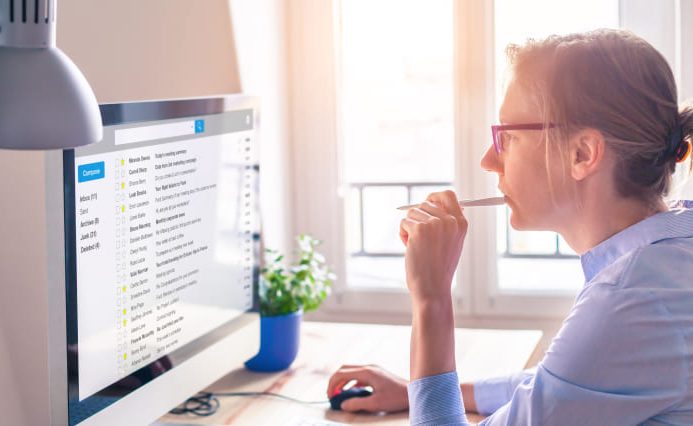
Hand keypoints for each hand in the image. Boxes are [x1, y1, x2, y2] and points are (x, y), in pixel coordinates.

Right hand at [326, 365, 408, 412]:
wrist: (413, 393)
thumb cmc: (397, 398)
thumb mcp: (375, 404)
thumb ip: (357, 404)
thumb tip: (343, 405)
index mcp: (367, 372)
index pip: (341, 373)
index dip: (332, 384)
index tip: (329, 396)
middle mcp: (369, 367)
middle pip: (344, 369)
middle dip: (335, 381)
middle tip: (331, 394)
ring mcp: (373, 369)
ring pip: (351, 371)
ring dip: (343, 382)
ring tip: (339, 394)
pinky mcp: (376, 374)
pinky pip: (359, 375)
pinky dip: (351, 383)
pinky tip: (352, 393)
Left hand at [399, 190, 467, 304]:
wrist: (433, 288)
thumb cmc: (439, 268)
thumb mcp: (452, 242)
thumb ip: (447, 222)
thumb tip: (432, 202)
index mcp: (461, 223)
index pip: (448, 195)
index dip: (434, 197)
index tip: (427, 202)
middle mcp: (450, 221)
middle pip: (425, 204)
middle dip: (418, 218)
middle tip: (420, 239)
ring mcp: (435, 224)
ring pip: (412, 213)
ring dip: (410, 228)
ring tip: (417, 246)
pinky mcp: (419, 229)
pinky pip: (404, 223)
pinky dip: (403, 235)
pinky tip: (410, 249)